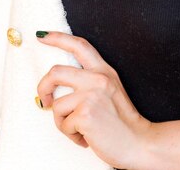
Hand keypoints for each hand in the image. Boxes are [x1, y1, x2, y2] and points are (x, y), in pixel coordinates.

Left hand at [36, 31, 151, 168]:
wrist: (137, 142)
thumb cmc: (121, 122)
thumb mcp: (110, 91)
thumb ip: (90, 81)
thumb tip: (58, 86)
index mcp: (104, 71)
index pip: (79, 46)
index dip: (58, 38)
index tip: (42, 36)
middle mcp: (98, 78)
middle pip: (56, 72)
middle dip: (43, 87)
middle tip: (44, 101)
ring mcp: (92, 95)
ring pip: (56, 104)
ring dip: (62, 122)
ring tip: (78, 129)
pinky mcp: (85, 114)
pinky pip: (63, 124)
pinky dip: (70, 135)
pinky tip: (85, 138)